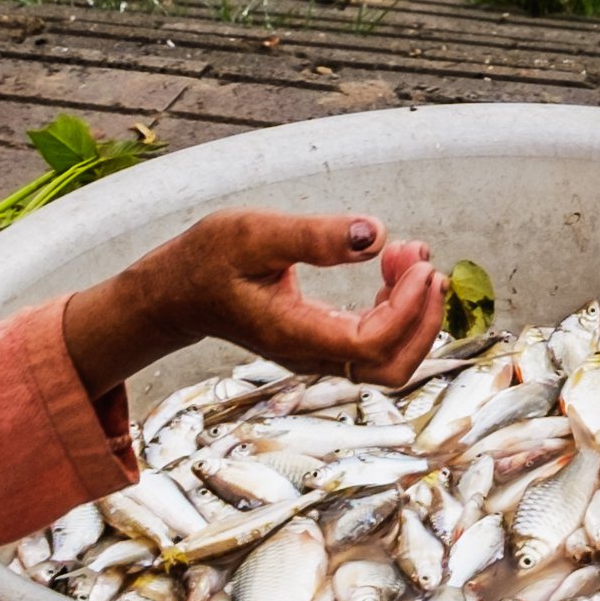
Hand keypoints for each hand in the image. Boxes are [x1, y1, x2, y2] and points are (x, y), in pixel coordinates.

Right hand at [57, 211, 445, 400]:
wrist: (176, 291)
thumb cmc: (207, 260)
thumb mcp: (255, 233)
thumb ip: (314, 236)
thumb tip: (375, 234)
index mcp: (292, 334)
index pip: (371, 345)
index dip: (408, 308)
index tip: (416, 260)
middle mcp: (310, 353)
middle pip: (392, 367)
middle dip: (424, 317)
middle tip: (422, 259)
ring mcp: (318, 351)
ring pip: (389, 358)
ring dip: (415, 311)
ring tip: (409, 254)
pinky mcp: (323, 339)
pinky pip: (377, 340)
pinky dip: (399, 306)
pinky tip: (392, 264)